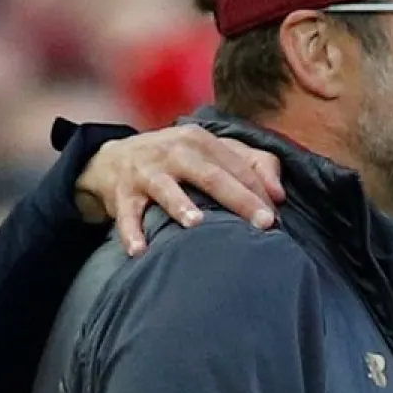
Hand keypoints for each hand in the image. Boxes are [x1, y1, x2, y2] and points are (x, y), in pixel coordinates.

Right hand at [76, 126, 286, 255]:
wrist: (113, 160)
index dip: (260, 192)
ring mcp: (146, 172)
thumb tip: (280, 195)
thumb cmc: (177, 161)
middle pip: (211, 176)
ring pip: (165, 188)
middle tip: (263, 224)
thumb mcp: (211, 153)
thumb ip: (253, 165)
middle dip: (239, 199)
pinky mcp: (123, 193)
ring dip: (179, 205)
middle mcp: (174, 152)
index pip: (238, 167)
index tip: (276, 220)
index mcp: (201, 141)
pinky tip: (140, 251)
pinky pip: (127, 215)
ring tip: (196, 223)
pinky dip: (131, 232)